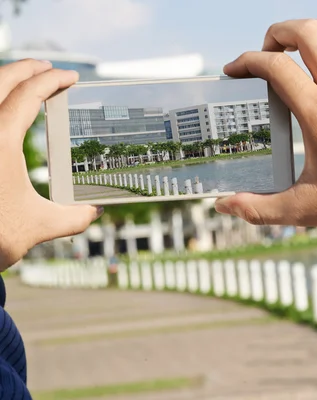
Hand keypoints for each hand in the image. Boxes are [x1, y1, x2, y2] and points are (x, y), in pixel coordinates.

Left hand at [0, 59, 102, 269]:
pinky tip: (3, 113)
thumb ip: (73, 218)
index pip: (28, 95)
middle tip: (49, 69)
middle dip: (27, 69)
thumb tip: (94, 212)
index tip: (71, 77)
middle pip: (0, 80)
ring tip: (26, 82)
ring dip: (6, 80)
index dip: (52, 81)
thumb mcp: (38, 226)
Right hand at [215, 20, 316, 239]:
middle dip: (278, 33)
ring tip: (298, 48)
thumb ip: (261, 208)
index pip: (276, 67)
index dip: (247, 61)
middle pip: (307, 32)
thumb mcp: (308, 209)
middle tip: (268, 52)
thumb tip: (225, 206)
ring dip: (311, 30)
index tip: (235, 70)